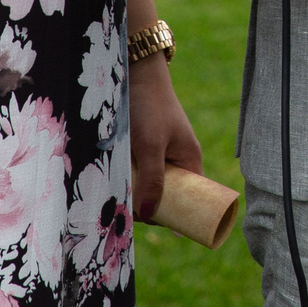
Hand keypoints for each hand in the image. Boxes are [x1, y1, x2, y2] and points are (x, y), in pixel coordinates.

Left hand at [128, 54, 203, 223]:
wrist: (134, 73)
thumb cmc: (149, 108)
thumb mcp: (151, 146)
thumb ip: (152, 180)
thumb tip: (149, 216)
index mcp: (190, 159)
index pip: (194, 196)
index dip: (186, 215)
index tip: (171, 233)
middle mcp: (176, 159)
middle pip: (169, 194)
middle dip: (154, 208)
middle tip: (133, 219)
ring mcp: (158, 154)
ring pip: (150, 185)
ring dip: (137, 195)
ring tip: (119, 205)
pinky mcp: (140, 149)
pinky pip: (137, 174)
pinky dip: (128, 181)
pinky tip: (113, 186)